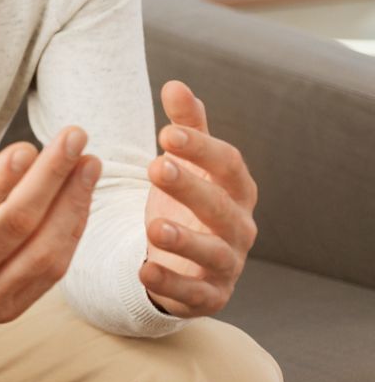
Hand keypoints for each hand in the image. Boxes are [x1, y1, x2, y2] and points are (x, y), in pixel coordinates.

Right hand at [0, 116, 100, 347]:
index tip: (25, 148)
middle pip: (17, 228)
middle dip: (52, 179)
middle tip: (74, 137)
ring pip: (44, 252)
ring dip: (73, 205)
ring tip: (88, 163)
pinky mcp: (9, 308)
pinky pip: (51, 271)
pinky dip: (71, 234)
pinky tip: (80, 199)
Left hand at [139, 80, 258, 317]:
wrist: (185, 260)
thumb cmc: (187, 203)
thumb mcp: (186, 165)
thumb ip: (185, 129)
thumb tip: (175, 85)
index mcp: (236, 190)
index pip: (228, 165)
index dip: (201, 149)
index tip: (164, 133)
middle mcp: (239, 227)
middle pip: (223, 207)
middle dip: (192, 188)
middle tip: (156, 168)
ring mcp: (227, 264)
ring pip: (215, 254)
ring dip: (186, 241)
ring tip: (152, 226)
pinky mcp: (209, 296)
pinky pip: (194, 293)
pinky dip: (171, 283)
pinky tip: (143, 269)